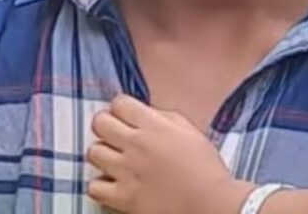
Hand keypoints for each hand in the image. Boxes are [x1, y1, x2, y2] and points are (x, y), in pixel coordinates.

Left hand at [87, 95, 252, 213]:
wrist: (213, 205)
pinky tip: (113, 184)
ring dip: (102, 155)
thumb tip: (142, 112)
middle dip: (105, 126)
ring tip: (114, 161)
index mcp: (153, 126)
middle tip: (114, 136)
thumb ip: (163, 117)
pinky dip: (100, 186)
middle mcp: (136, 145)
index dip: (121, 108)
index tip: (125, 117)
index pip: (119, 103)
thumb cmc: (206, 169)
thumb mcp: (189, 131)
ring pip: (94, 152)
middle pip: (100, 123)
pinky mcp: (124, 198)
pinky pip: (94, 186)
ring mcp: (127, 172)